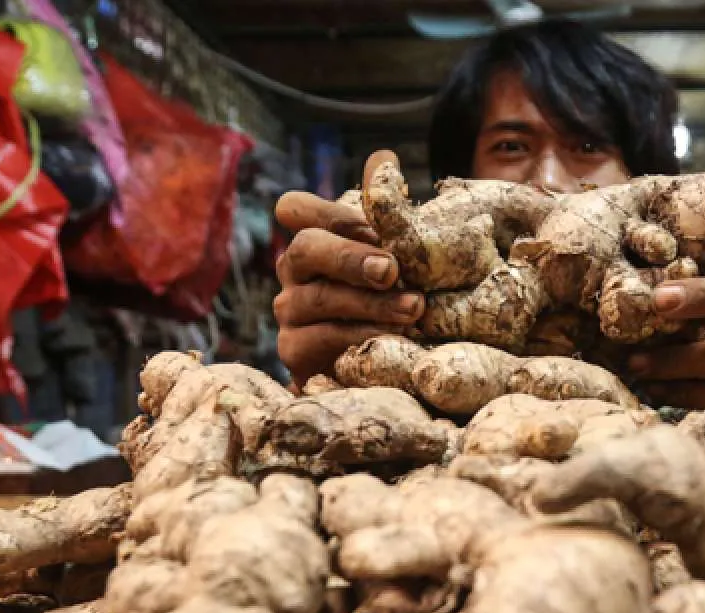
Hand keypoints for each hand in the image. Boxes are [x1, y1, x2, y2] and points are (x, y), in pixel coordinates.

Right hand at [273, 151, 424, 386]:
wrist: (391, 362)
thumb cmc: (399, 295)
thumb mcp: (400, 251)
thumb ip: (387, 210)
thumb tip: (384, 158)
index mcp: (316, 237)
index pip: (295, 208)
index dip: (326, 209)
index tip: (372, 224)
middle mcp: (295, 270)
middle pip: (306, 249)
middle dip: (350, 258)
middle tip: (392, 270)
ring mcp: (291, 310)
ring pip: (319, 298)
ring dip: (369, 304)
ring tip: (414, 310)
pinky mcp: (295, 351)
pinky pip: (320, 340)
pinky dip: (360, 337)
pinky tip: (394, 340)